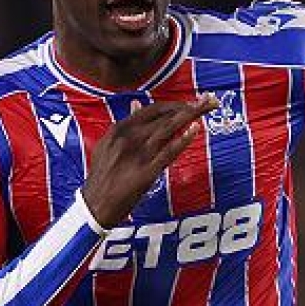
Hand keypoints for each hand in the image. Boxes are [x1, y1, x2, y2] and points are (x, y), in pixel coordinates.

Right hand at [79, 99, 216, 229]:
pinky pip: (168, 152)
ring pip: (168, 129)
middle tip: (210, 100)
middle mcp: (129, 137)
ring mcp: (138, 154)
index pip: (152, 110)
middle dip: (189, 107)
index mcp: (119, 129)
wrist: (94, 204)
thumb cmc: (103, 176)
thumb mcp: (108, 145)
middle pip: (164, 116)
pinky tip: (196, 129)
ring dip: (191, 116)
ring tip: (208, 107)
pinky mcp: (146, 172)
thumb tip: (137, 103)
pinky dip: (183, 140)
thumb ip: (126, 125)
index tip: (191, 103)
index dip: (174, 104)